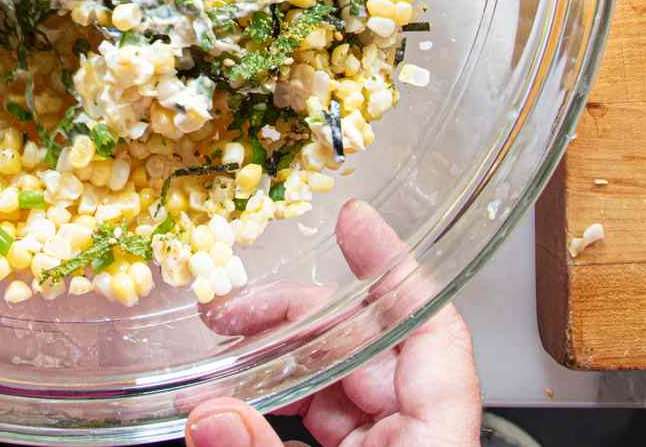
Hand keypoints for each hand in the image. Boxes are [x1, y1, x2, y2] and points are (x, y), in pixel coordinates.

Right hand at [185, 200, 480, 446]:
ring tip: (222, 349)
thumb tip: (210, 413)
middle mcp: (418, 438)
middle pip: (367, 349)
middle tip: (232, 309)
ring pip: (338, 383)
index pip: (432, 330)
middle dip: (296, 317)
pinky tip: (235, 398)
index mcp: (435, 440)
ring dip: (278, 359)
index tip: (353, 221)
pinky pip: (325, 419)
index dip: (394, 266)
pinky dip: (280, 400)